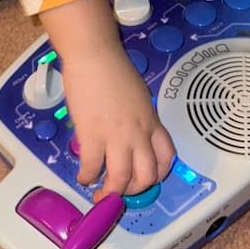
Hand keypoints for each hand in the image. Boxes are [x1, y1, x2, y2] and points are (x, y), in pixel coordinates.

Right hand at [38, 0, 174, 202]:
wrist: (94, 55)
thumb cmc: (113, 68)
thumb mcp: (138, 95)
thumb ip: (138, 117)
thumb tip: (128, 134)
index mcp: (151, 120)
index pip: (166, 157)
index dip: (157, 175)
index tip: (144, 178)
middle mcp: (138, 132)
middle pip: (146, 176)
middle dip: (133, 190)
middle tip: (120, 190)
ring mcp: (116, 136)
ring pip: (121, 180)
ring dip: (111, 193)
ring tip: (100, 193)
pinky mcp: (92, 135)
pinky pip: (91, 168)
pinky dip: (86, 177)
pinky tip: (83, 175)